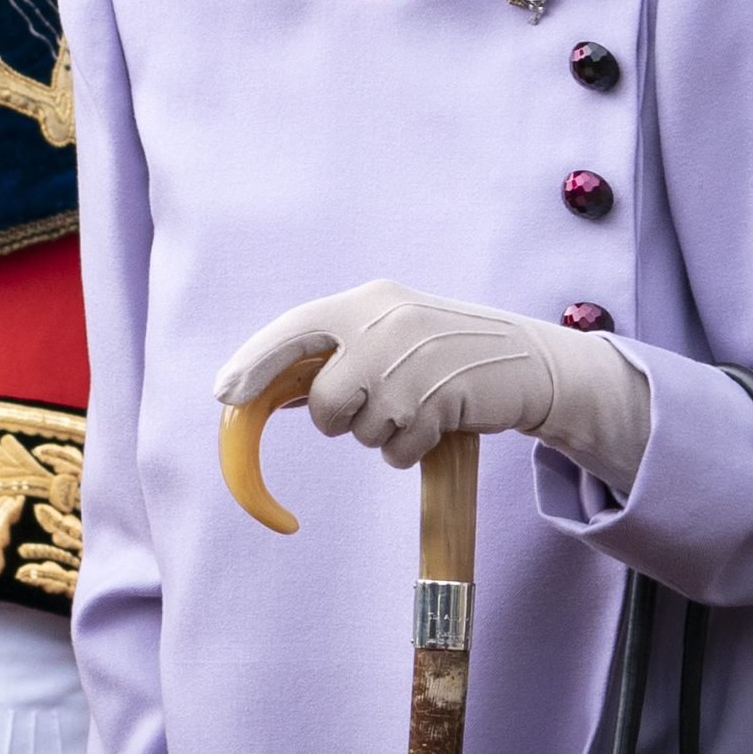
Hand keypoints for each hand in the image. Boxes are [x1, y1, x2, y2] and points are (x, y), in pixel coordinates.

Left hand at [213, 279, 652, 493]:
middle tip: (375, 402)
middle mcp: (387, 325)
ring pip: (360, 431)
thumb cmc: (444, 351)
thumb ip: (337, 351)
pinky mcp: (443, 399)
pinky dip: (409, 449)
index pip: (296, 329)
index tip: (226, 393)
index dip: (255, 362)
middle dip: (340, 419)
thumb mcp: (390, 331)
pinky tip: (438, 420)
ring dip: (383, 433)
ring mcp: (416, 362)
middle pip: (324, 402)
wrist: (527, 360)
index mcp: (367, 302)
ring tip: (418, 405)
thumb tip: (272, 393)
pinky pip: (396, 451)